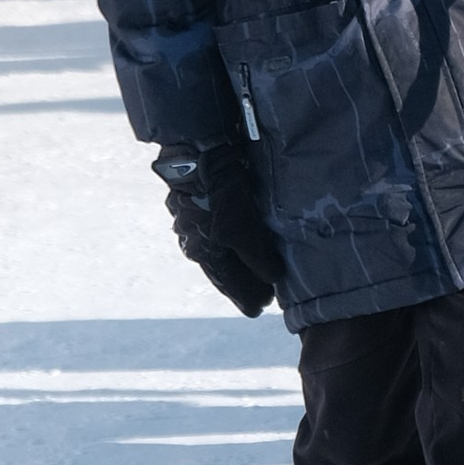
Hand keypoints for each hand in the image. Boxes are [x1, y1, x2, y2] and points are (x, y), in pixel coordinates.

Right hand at [154, 144, 280, 317]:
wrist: (201, 156)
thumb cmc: (225, 197)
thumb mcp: (246, 231)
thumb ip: (259, 259)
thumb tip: (272, 280)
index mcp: (206, 256)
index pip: (231, 285)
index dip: (248, 297)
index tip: (260, 309)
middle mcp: (194, 244)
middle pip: (223, 271)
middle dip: (242, 282)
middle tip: (262, 293)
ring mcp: (191, 224)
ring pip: (218, 251)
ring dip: (236, 261)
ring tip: (252, 267)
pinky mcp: (194, 205)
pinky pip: (215, 232)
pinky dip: (228, 241)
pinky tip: (234, 237)